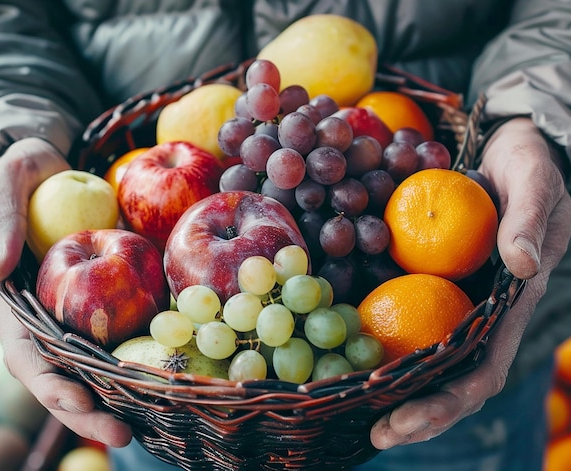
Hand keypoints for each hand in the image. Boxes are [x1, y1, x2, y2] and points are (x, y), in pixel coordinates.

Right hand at [0, 137, 132, 446]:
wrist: (61, 167)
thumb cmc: (27, 174)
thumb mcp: (8, 182)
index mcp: (18, 304)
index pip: (29, 356)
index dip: (49, 384)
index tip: (78, 402)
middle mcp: (52, 317)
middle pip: (68, 375)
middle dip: (91, 410)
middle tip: (125, 436)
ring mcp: (85, 311)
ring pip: (102, 364)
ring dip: (125, 396)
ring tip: (157, 420)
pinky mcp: (115, 298)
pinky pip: (131, 332)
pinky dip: (147, 357)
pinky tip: (174, 375)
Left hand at [370, 117, 570, 447]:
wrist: (503, 150)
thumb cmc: (530, 168)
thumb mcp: (536, 184)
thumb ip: (529, 221)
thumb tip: (523, 265)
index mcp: (508, 306)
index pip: (482, 369)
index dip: (447, 401)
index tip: (403, 421)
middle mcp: (476, 312)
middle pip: (447, 377)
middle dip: (413, 410)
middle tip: (372, 435)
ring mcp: (447, 297)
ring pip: (419, 353)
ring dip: (386, 384)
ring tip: (344, 404)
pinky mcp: (422, 277)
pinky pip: (396, 310)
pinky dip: (372, 334)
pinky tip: (336, 345)